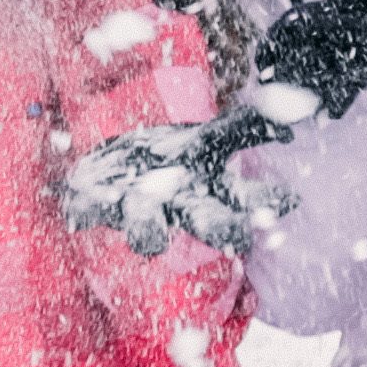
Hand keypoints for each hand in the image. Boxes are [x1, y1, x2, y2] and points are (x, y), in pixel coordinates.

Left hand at [56, 112, 286, 251]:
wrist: (112, 167)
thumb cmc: (168, 159)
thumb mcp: (208, 140)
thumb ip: (245, 129)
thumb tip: (291, 124)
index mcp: (205, 194)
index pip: (243, 203)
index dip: (265, 204)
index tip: (291, 199)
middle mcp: (175, 208)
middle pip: (204, 223)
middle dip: (221, 229)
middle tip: (238, 236)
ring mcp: (134, 209)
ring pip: (144, 229)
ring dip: (149, 233)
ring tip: (153, 241)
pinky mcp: (94, 201)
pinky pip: (87, 210)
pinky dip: (82, 211)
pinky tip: (76, 216)